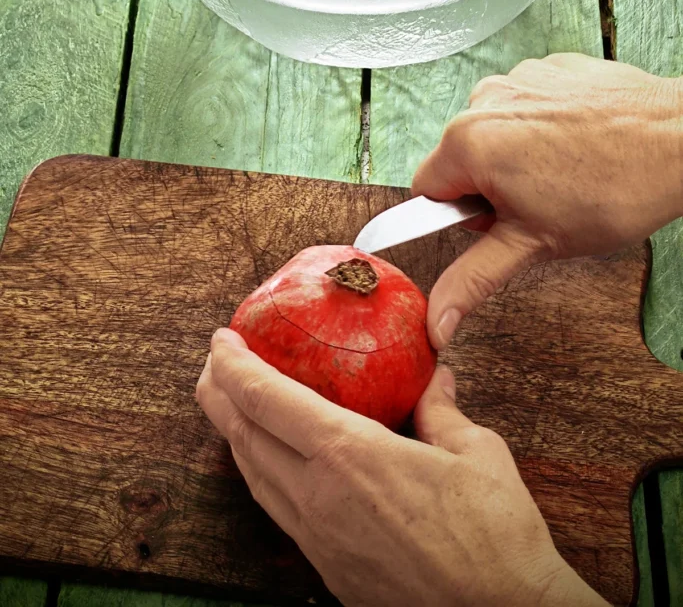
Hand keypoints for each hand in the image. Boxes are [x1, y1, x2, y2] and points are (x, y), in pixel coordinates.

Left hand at [197, 327, 606, 606]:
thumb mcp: (477, 452)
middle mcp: (318, 497)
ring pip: (254, 477)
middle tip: (214, 363)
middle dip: (219, 393)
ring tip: (231, 404)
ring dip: (234, 433)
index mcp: (349, 456)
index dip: (234, 365)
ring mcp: (318, 539)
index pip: (267, 400)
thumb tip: (435, 375)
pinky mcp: (327, 570)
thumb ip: (442, 409)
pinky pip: (277, 510)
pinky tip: (270, 462)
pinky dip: (260, 472)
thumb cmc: (495, 537)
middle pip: (244, 436)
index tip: (220, 339)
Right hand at [413, 53, 682, 346]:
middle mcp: (484, 99)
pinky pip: (528, 104)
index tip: (500, 221)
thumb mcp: (534, 245)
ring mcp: (519, 77)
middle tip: (540, 204)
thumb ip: (474, 279)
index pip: (427, 191)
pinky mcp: (550, 67)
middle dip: (492, 187)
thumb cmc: (617, 188)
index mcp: (469, 142)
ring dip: (518, 155)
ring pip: (495, 131)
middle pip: (461, 159)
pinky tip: (579, 145)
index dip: (462, 216)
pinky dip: (545, 125)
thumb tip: (438, 320)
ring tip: (566, 174)